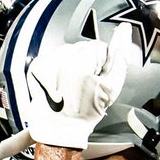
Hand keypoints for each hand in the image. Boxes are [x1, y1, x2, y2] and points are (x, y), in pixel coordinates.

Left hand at [22, 36, 128, 150]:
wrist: (61, 129)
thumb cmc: (87, 111)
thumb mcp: (112, 86)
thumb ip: (120, 56)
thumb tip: (124, 30)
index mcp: (81, 64)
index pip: (98, 47)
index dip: (101, 63)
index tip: (97, 77)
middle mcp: (60, 61)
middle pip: (81, 47)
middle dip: (86, 61)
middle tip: (84, 83)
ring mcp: (46, 64)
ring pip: (67, 51)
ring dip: (72, 63)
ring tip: (71, 84)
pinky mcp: (35, 69)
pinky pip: (52, 57)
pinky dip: (57, 66)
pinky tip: (60, 82)